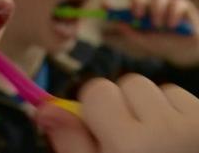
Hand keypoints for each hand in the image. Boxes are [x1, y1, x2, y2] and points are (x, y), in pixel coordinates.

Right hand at [36, 74, 198, 152]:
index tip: (100, 128)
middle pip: (129, 84)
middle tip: (130, 139)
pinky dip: (175, 113)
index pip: (98, 90)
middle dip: (124, 105)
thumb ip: (70, 142)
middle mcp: (168, 129)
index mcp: (130, 145)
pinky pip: (183, 99)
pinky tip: (175, 140)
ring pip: (158, 89)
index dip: (94, 107)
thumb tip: (45, 108)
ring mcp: (196, 124)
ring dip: (151, 108)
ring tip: (155, 141)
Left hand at [104, 0, 198, 66]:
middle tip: (137, 15)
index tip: (103, 6)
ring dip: (156, 10)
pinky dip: (172, 13)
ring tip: (159, 26)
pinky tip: (171, 25)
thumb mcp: (143, 43)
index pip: (121, 9)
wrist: (184, 50)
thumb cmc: (160, 45)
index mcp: (138, 15)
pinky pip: (176, 1)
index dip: (112, 6)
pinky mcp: (181, 5)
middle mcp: (149, 7)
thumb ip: (130, 35)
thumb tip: (117, 24)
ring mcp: (165, 4)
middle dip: (137, 2)